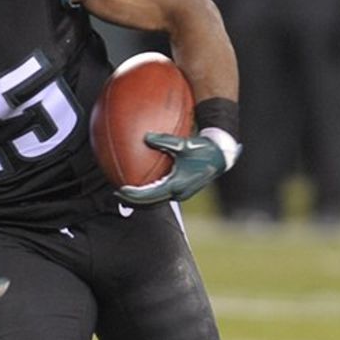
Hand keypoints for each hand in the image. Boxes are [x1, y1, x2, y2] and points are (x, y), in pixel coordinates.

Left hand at [117, 129, 239, 204]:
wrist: (221, 156)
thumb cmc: (204, 149)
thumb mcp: (184, 144)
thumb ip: (165, 141)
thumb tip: (146, 137)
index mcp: (177, 184)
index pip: (149, 194)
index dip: (133, 194)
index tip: (120, 190)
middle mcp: (178, 193)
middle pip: (150, 203)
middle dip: (133, 200)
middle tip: (117, 192)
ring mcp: (181, 193)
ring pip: (156, 201)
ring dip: (141, 199)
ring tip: (127, 193)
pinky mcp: (183, 190)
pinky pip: (162, 195)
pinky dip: (150, 193)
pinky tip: (144, 184)